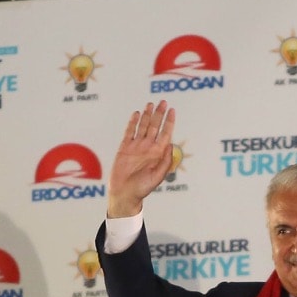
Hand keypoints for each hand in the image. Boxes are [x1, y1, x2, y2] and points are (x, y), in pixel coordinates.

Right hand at [108, 101, 175, 217]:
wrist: (124, 194)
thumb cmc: (142, 188)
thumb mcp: (158, 176)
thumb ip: (165, 161)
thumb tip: (171, 144)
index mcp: (158, 154)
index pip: (165, 133)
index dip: (169, 122)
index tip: (172, 111)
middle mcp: (148, 148)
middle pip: (155, 127)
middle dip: (159, 114)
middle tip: (163, 102)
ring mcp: (136, 147)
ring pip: (143, 127)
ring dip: (147, 115)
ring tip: (150, 104)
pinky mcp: (125, 148)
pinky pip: (129, 132)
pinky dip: (133, 123)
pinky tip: (137, 114)